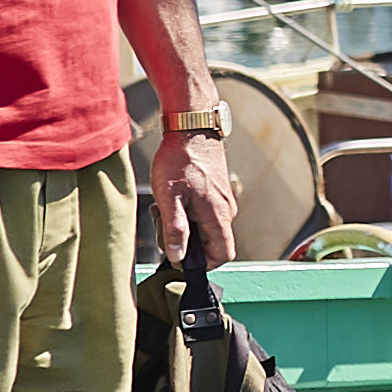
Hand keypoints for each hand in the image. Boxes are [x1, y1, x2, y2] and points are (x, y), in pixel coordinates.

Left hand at [156, 136, 240, 272]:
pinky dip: (188, 213)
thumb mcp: (169, 196)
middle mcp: (226, 211)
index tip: (178, 254)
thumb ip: (175, 229)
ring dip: (185, 226)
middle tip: (164, 224)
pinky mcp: (217, 193)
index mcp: (218, 215)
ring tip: (166, 206)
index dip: (202, 263)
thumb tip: (178, 257)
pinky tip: (173, 197)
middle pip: (211, 244)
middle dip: (186, 242)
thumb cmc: (180, 159)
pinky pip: (205, 214)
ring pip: (206, 228)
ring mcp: (223, 201)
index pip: (222, 255)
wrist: (191, 128)